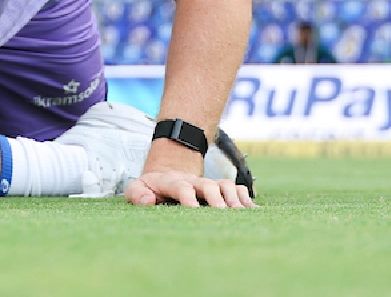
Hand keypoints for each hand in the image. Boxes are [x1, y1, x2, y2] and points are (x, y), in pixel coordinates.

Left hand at [124, 170, 255, 208]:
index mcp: (172, 182)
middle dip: (217, 199)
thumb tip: (149, 201)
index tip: (194, 212)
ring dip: (235, 199)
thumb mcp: (136, 188)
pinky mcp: (219, 188)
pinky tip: (254, 212)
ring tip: (242, 215)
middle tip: (223, 215)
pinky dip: (246, 199)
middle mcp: (193, 182)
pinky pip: (236, 189)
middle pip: (209, 185)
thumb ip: (137, 194)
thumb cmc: (150, 188)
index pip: (182, 187)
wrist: (166, 174)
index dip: (188, 199)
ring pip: (225, 185)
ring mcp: (208, 184)